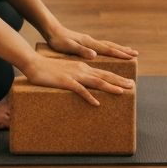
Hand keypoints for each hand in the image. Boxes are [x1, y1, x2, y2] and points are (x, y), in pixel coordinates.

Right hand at [20, 54, 134, 107]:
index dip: (117, 77)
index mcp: (83, 67)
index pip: (103, 73)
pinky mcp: (65, 81)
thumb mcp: (66, 73)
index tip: (128, 82)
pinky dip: (89, 96)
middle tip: (132, 86)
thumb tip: (86, 87)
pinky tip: (96, 103)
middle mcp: (81, 69)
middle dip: (119, 81)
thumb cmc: (49, 70)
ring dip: (110, 87)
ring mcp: (74, 75)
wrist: (33, 64)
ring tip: (122, 92)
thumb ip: (76, 78)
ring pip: (96, 82)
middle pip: (104, 76)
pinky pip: (79, 90)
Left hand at [44, 25, 137, 62]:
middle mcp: (91, 41)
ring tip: (127, 51)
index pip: (108, 49)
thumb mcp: (68, 47)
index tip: (131, 57)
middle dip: (123, 50)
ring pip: (107, 45)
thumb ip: (81, 50)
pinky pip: (101, 46)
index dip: (120, 54)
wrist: (51, 30)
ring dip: (118, 48)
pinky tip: (109, 51)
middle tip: (136, 54)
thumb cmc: (58, 40)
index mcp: (89, 43)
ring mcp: (89, 41)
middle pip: (111, 46)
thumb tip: (95, 55)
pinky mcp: (85, 42)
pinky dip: (109, 48)